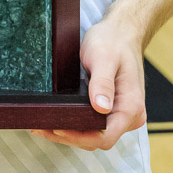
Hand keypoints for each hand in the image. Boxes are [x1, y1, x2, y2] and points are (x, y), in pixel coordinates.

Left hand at [32, 12, 146, 151]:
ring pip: (94, 135)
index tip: (57, 127)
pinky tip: (55, 120)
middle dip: (70, 137)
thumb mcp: (104, 57)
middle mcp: (129, 116)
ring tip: (42, 126)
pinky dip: (75, 126)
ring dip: (70, 133)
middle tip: (41, 128)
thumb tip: (101, 108)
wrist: (120, 33)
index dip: (80, 137)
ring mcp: (120, 114)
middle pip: (98, 139)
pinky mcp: (110, 110)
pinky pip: (93, 125)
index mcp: (131, 107)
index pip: (106, 136)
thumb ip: (103, 83)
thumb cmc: (113, 42)